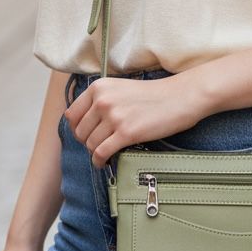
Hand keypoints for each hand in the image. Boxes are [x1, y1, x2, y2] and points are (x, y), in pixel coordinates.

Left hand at [64, 74, 204, 167]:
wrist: (180, 97)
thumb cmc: (153, 95)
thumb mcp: (120, 89)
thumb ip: (101, 101)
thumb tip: (85, 124)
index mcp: (99, 87)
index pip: (71, 115)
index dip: (77, 129)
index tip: (86, 135)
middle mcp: (103, 100)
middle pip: (79, 132)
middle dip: (87, 142)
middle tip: (99, 146)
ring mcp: (114, 116)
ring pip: (90, 144)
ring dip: (96, 153)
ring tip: (105, 153)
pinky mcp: (127, 132)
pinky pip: (101, 153)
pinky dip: (100, 161)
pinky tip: (105, 162)